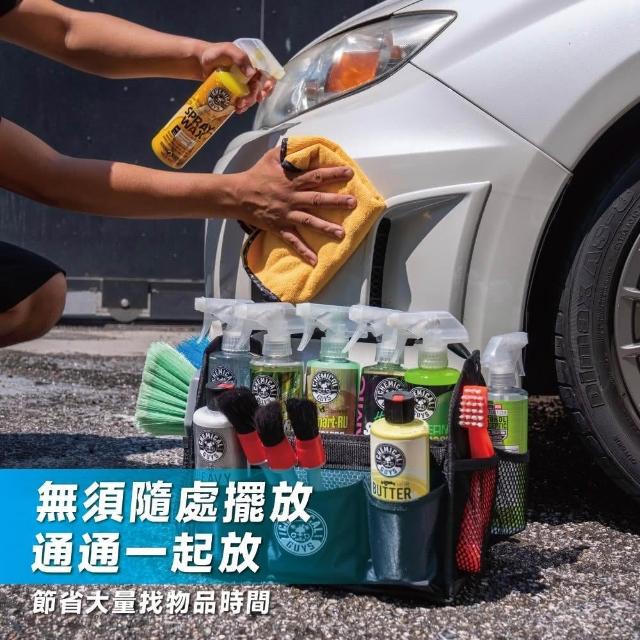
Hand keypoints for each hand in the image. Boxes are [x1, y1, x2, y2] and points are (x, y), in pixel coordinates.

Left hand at [198, 42, 275, 112]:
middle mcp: (251, 73)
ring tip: (239, 106)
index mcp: (252, 61)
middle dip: (256, 95)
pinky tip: (237, 109)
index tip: (265, 89)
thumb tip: (252, 73)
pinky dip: (242, 106)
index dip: (269, 82)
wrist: (200, 63)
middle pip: (260, 86)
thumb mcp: (227, 50)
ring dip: (249, 102)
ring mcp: (244, 83)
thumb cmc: (213, 53)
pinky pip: (244, 100)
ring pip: (253, 95)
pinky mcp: (237, 91)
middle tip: (249, 100)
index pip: (267, 72)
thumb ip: (239, 57)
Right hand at [232, 148, 356, 264]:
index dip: (332, 174)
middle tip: (352, 203)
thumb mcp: (271, 157)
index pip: (316, 176)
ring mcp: (286, 214)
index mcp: (291, 180)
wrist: (238, 195)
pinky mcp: (279, 227)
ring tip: (341, 233)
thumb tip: (302, 145)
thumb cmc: (256, 175)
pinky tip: (314, 260)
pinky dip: (303, 251)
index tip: (349, 174)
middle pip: (316, 199)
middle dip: (335, 201)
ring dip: (325, 227)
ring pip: (309, 221)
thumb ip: (288, 151)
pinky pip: (292, 241)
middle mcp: (291, 198)